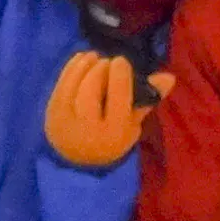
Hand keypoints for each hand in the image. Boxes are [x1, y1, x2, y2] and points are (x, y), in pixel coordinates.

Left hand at [42, 50, 175, 168]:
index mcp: (113, 133)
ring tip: (95, 59)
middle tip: (109, 63)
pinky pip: (61, 83)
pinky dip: (72, 67)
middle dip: (102, 67)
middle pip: (93, 86)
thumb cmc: (111, 140)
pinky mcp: (51, 113)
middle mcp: (87, 128)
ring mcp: (65, 121)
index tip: (121, 61)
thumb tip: (168, 77)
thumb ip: (148, 100)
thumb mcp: (133, 125)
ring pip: (76, 82)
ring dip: (87, 64)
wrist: (77, 161)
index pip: (117, 93)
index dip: (120, 71)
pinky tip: (82, 59)